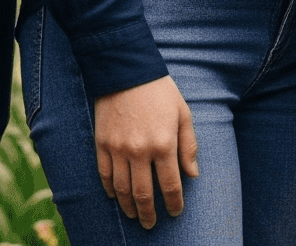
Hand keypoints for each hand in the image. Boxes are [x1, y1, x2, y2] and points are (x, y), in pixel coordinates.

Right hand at [93, 77, 198, 228]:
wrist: (126, 72)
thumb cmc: (160, 92)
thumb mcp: (183, 114)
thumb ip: (189, 146)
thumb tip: (193, 175)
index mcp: (164, 144)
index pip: (170, 184)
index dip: (174, 202)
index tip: (175, 212)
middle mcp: (140, 151)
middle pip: (143, 194)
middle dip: (149, 213)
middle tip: (152, 224)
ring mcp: (118, 149)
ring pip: (122, 189)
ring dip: (129, 207)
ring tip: (134, 216)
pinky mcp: (102, 144)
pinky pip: (105, 175)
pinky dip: (110, 190)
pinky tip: (116, 197)